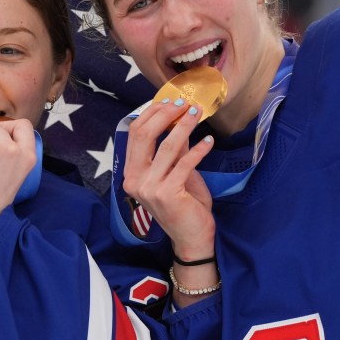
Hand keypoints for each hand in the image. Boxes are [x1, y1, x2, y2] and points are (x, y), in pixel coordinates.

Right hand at [123, 101, 215, 259]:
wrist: (192, 238)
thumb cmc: (184, 206)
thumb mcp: (175, 173)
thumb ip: (173, 151)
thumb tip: (180, 119)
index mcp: (130, 173)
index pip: (134, 134)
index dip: (152, 113)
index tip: (171, 102)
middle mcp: (134, 180)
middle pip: (144, 135)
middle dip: (166, 114)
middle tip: (185, 103)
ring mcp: (149, 188)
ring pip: (166, 146)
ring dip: (184, 126)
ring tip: (197, 113)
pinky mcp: (167, 194)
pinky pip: (185, 163)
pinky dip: (199, 149)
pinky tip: (209, 140)